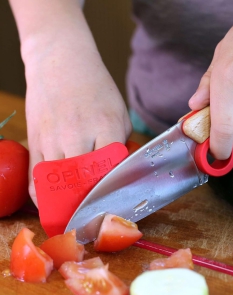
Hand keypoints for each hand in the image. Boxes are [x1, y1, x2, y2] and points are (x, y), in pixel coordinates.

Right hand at [25, 44, 130, 205]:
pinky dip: (43, 195)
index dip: (113, 191)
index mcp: (106, 127)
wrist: (61, 62)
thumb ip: (121, 142)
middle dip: (90, 204)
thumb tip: (120, 170)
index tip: (115, 205)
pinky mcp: (35, 139)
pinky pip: (36, 176)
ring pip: (58, 184)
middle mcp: (78, 135)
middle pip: (84, 183)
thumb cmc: (95, 88)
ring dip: (66, 205)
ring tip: (73, 218)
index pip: (112, 170)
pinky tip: (51, 203)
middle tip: (94, 219)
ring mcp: (53, 138)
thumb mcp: (119, 112)